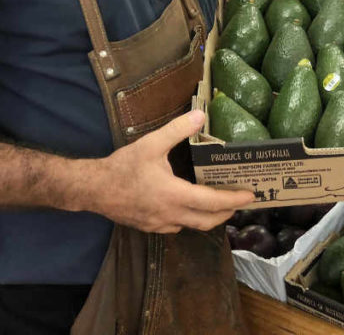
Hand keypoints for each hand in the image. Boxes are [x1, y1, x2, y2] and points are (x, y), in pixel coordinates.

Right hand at [94, 109, 253, 232]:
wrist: (93, 190)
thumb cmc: (122, 167)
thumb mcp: (151, 144)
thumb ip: (177, 130)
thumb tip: (201, 115)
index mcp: (174, 196)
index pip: (212, 203)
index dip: (233, 200)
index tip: (251, 195)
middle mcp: (170, 215)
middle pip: (207, 221)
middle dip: (227, 212)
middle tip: (240, 201)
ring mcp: (160, 225)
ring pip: (193, 225)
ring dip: (209, 217)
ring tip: (220, 203)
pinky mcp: (150, 227)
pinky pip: (177, 226)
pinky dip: (190, 218)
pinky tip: (189, 205)